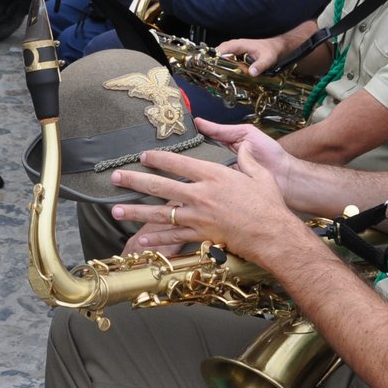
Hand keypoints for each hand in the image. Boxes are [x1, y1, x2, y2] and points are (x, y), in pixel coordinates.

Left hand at [110, 129, 294, 261]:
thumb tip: (243, 148)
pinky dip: (156, 239)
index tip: (143, 156)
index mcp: (213, 175)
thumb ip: (246, 159)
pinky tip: (140, 239)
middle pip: (160, 186)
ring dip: (136, 212)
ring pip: (160, 214)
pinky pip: (173, 237)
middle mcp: (200, 195)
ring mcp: (198, 217)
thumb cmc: (268, 204)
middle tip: (116, 178)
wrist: (272, 234)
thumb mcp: (259, 174)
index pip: (178, 163)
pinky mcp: (201, 236)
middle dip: (135, 181)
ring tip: (116, 211)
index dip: (158, 158)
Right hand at [212, 36, 281, 76]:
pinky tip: (223, 76)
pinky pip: (225, 61)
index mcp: (239, 45)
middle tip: (211, 74)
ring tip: (215, 77)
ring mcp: (234, 51)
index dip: (215, 56)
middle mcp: (234, 47)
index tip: (210, 65)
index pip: (223, 49)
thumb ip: (260, 66)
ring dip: (216, 66)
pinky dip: (222, 67)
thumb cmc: (270, 51)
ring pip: (220, 57)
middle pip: (218, 53)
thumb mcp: (267, 59)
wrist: (273, 48)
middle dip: (213, 63)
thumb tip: (251, 72)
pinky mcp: (235, 57)